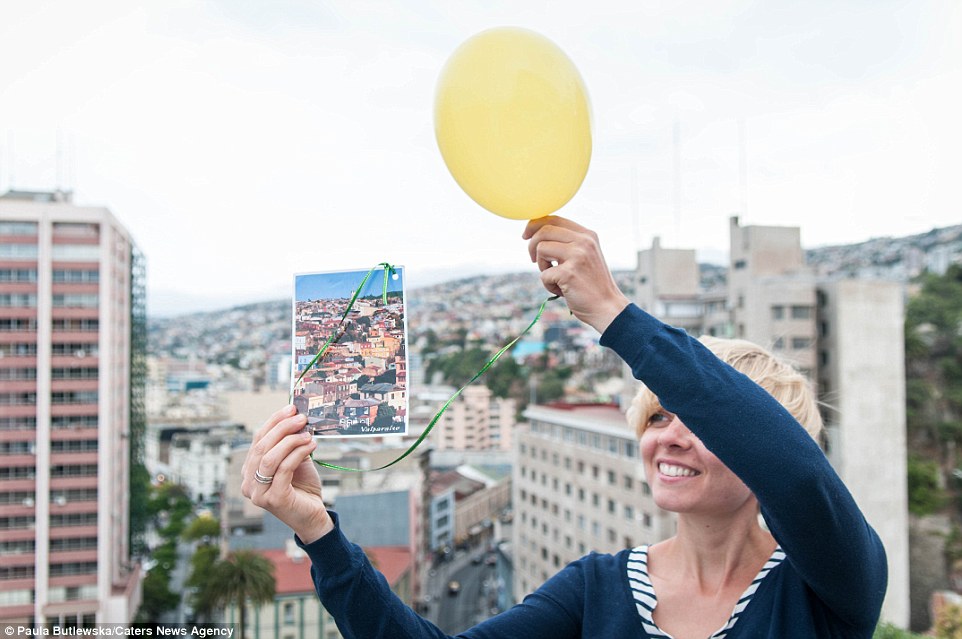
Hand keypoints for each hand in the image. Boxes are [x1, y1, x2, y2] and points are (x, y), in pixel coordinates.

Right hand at [242, 405, 333, 543]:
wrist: (313, 515)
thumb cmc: (303, 487)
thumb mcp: (295, 460)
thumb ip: (290, 443)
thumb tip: (296, 417)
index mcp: (249, 471)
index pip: (257, 439)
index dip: (273, 421)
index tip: (291, 408)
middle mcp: (248, 482)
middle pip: (261, 446)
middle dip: (282, 428)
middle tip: (301, 417)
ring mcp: (258, 493)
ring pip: (270, 457)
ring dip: (290, 440)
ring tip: (308, 433)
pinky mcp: (273, 499)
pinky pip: (284, 469)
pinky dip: (298, 453)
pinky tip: (311, 446)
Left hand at [523, 216, 629, 332]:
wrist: (607, 307)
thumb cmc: (591, 284)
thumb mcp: (585, 256)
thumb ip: (568, 243)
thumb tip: (537, 234)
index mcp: (587, 235)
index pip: (554, 219)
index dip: (535, 225)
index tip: (526, 235)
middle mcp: (584, 241)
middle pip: (544, 230)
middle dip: (532, 245)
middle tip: (533, 260)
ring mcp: (577, 255)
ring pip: (540, 249)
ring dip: (541, 266)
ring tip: (555, 278)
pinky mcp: (569, 273)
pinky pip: (543, 274)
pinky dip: (548, 285)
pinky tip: (562, 291)